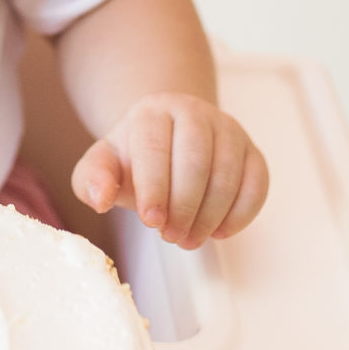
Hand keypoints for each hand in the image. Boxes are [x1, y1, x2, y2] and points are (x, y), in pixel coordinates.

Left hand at [71, 91, 268, 248]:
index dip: (154, 188)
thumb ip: (92, 180)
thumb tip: (99, 199)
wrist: (170, 140)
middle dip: (184, 207)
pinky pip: (257, 184)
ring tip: (189, 239)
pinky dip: (241, 215)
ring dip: (210, 216)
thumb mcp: (103, 165)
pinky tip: (219, 231)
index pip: (155, 148)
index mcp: (153, 111)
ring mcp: (228, 129)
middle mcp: (194, 112)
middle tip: (171, 236)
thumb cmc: (135, 158)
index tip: (151, 221)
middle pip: (196, 161)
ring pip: (228, 175)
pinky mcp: (252, 151)